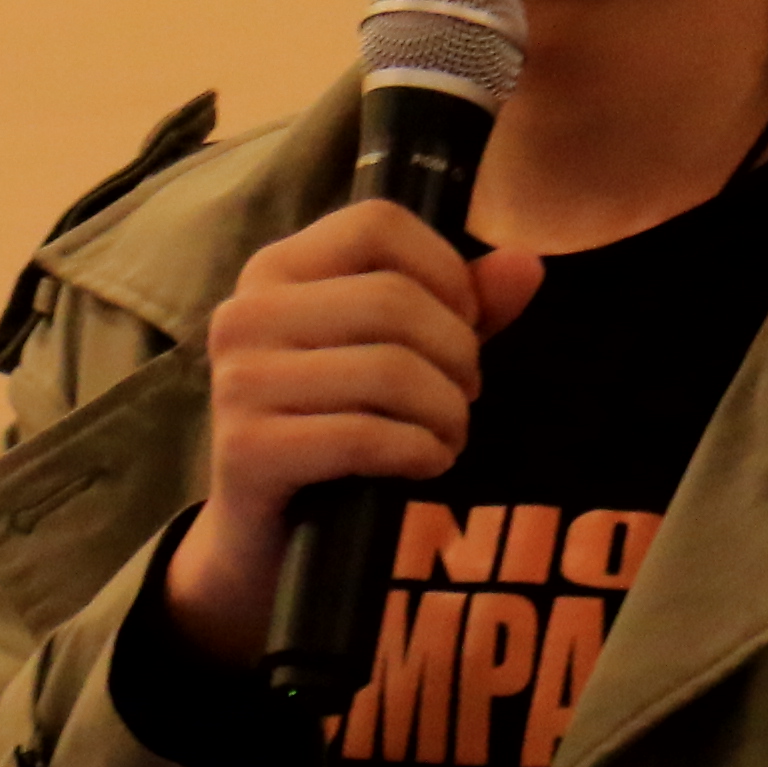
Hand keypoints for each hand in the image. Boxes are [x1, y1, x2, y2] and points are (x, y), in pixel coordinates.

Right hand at [164, 203, 543, 666]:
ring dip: (446, 411)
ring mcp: (239, 382)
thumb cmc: (334, 430)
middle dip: (457, 353)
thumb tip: (528, 266)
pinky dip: (417, 451)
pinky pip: (364, 436)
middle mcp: (246, 313)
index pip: (378, 224)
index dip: (445, 271)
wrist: (262, 543)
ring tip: (448, 435)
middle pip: (393, 299)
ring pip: (389, 369)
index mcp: (275, 270)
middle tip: (464, 396)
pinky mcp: (248, 450)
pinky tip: (425, 463)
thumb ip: (460, 308)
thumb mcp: (399, 356)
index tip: (463, 324)